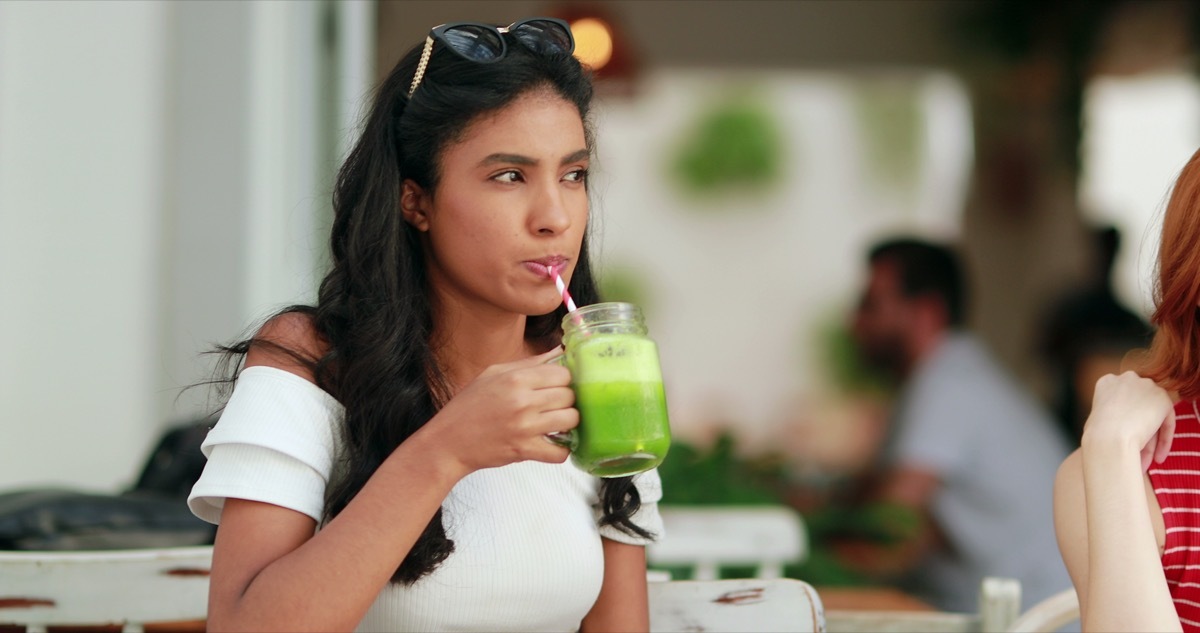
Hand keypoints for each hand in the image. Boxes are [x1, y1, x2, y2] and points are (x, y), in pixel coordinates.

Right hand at [425, 347, 577, 474]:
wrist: (448, 441)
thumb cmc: (468, 407)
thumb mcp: (493, 374)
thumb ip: (529, 364)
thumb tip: (558, 352)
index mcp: (515, 379)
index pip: (563, 373)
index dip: (563, 380)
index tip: (556, 386)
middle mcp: (522, 401)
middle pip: (569, 395)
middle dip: (566, 400)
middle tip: (554, 406)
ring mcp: (525, 427)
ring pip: (571, 420)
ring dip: (567, 423)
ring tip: (556, 423)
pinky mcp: (525, 451)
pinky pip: (560, 452)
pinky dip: (561, 450)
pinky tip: (553, 444)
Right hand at [1083, 371, 1175, 470]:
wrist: (1109, 438)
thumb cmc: (1096, 435)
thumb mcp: (1097, 419)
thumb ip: (1112, 414)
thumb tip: (1122, 425)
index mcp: (1107, 381)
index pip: (1122, 399)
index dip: (1124, 420)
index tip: (1123, 438)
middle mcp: (1127, 378)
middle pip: (1139, 406)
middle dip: (1141, 429)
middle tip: (1138, 452)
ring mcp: (1146, 385)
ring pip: (1153, 416)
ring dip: (1151, 440)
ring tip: (1146, 461)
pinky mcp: (1163, 397)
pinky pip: (1166, 422)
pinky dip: (1164, 441)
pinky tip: (1157, 458)